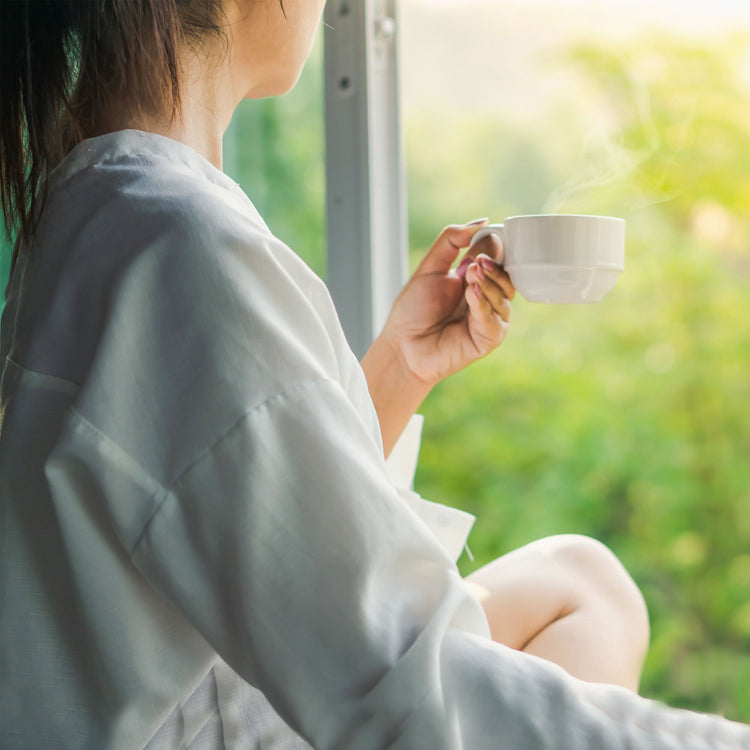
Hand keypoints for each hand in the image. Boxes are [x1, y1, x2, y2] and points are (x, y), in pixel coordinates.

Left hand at [380, 220, 514, 386]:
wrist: (403, 345)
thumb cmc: (413, 311)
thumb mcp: (430, 267)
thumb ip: (451, 241)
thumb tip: (483, 222)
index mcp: (474, 279)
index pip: (498, 259)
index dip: (496, 249)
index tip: (485, 240)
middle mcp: (486, 298)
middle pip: (507, 277)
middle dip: (494, 267)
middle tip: (476, 262)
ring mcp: (490, 318)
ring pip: (505, 296)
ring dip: (489, 283)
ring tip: (470, 276)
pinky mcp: (489, 338)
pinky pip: (495, 319)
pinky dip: (484, 304)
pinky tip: (471, 294)